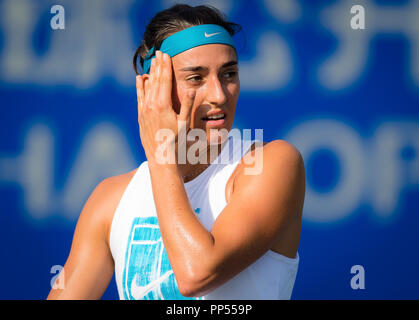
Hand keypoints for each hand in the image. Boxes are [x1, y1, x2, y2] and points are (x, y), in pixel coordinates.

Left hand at [136, 50, 195, 165]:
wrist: (162, 161)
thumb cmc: (178, 144)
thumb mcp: (185, 124)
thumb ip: (188, 106)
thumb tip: (193, 89)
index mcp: (163, 106)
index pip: (164, 81)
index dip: (165, 67)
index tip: (166, 55)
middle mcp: (151, 106)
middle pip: (155, 81)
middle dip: (158, 66)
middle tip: (159, 52)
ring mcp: (144, 112)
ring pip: (146, 88)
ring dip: (150, 74)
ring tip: (152, 62)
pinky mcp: (141, 118)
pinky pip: (140, 98)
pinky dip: (140, 87)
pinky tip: (140, 79)